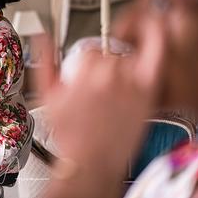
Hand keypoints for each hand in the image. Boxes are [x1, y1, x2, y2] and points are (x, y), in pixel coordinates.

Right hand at [35, 6, 168, 197]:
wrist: (92, 160)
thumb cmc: (70, 133)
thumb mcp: (47, 96)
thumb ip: (44, 62)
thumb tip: (42, 37)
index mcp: (84, 72)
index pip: (90, 52)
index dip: (87, 64)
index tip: (86, 78)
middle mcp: (108, 74)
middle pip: (109, 53)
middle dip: (103, 66)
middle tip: (100, 88)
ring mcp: (130, 82)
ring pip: (129, 56)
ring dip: (123, 66)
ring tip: (116, 87)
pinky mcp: (147, 91)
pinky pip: (155, 57)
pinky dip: (155, 42)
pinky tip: (153, 37)